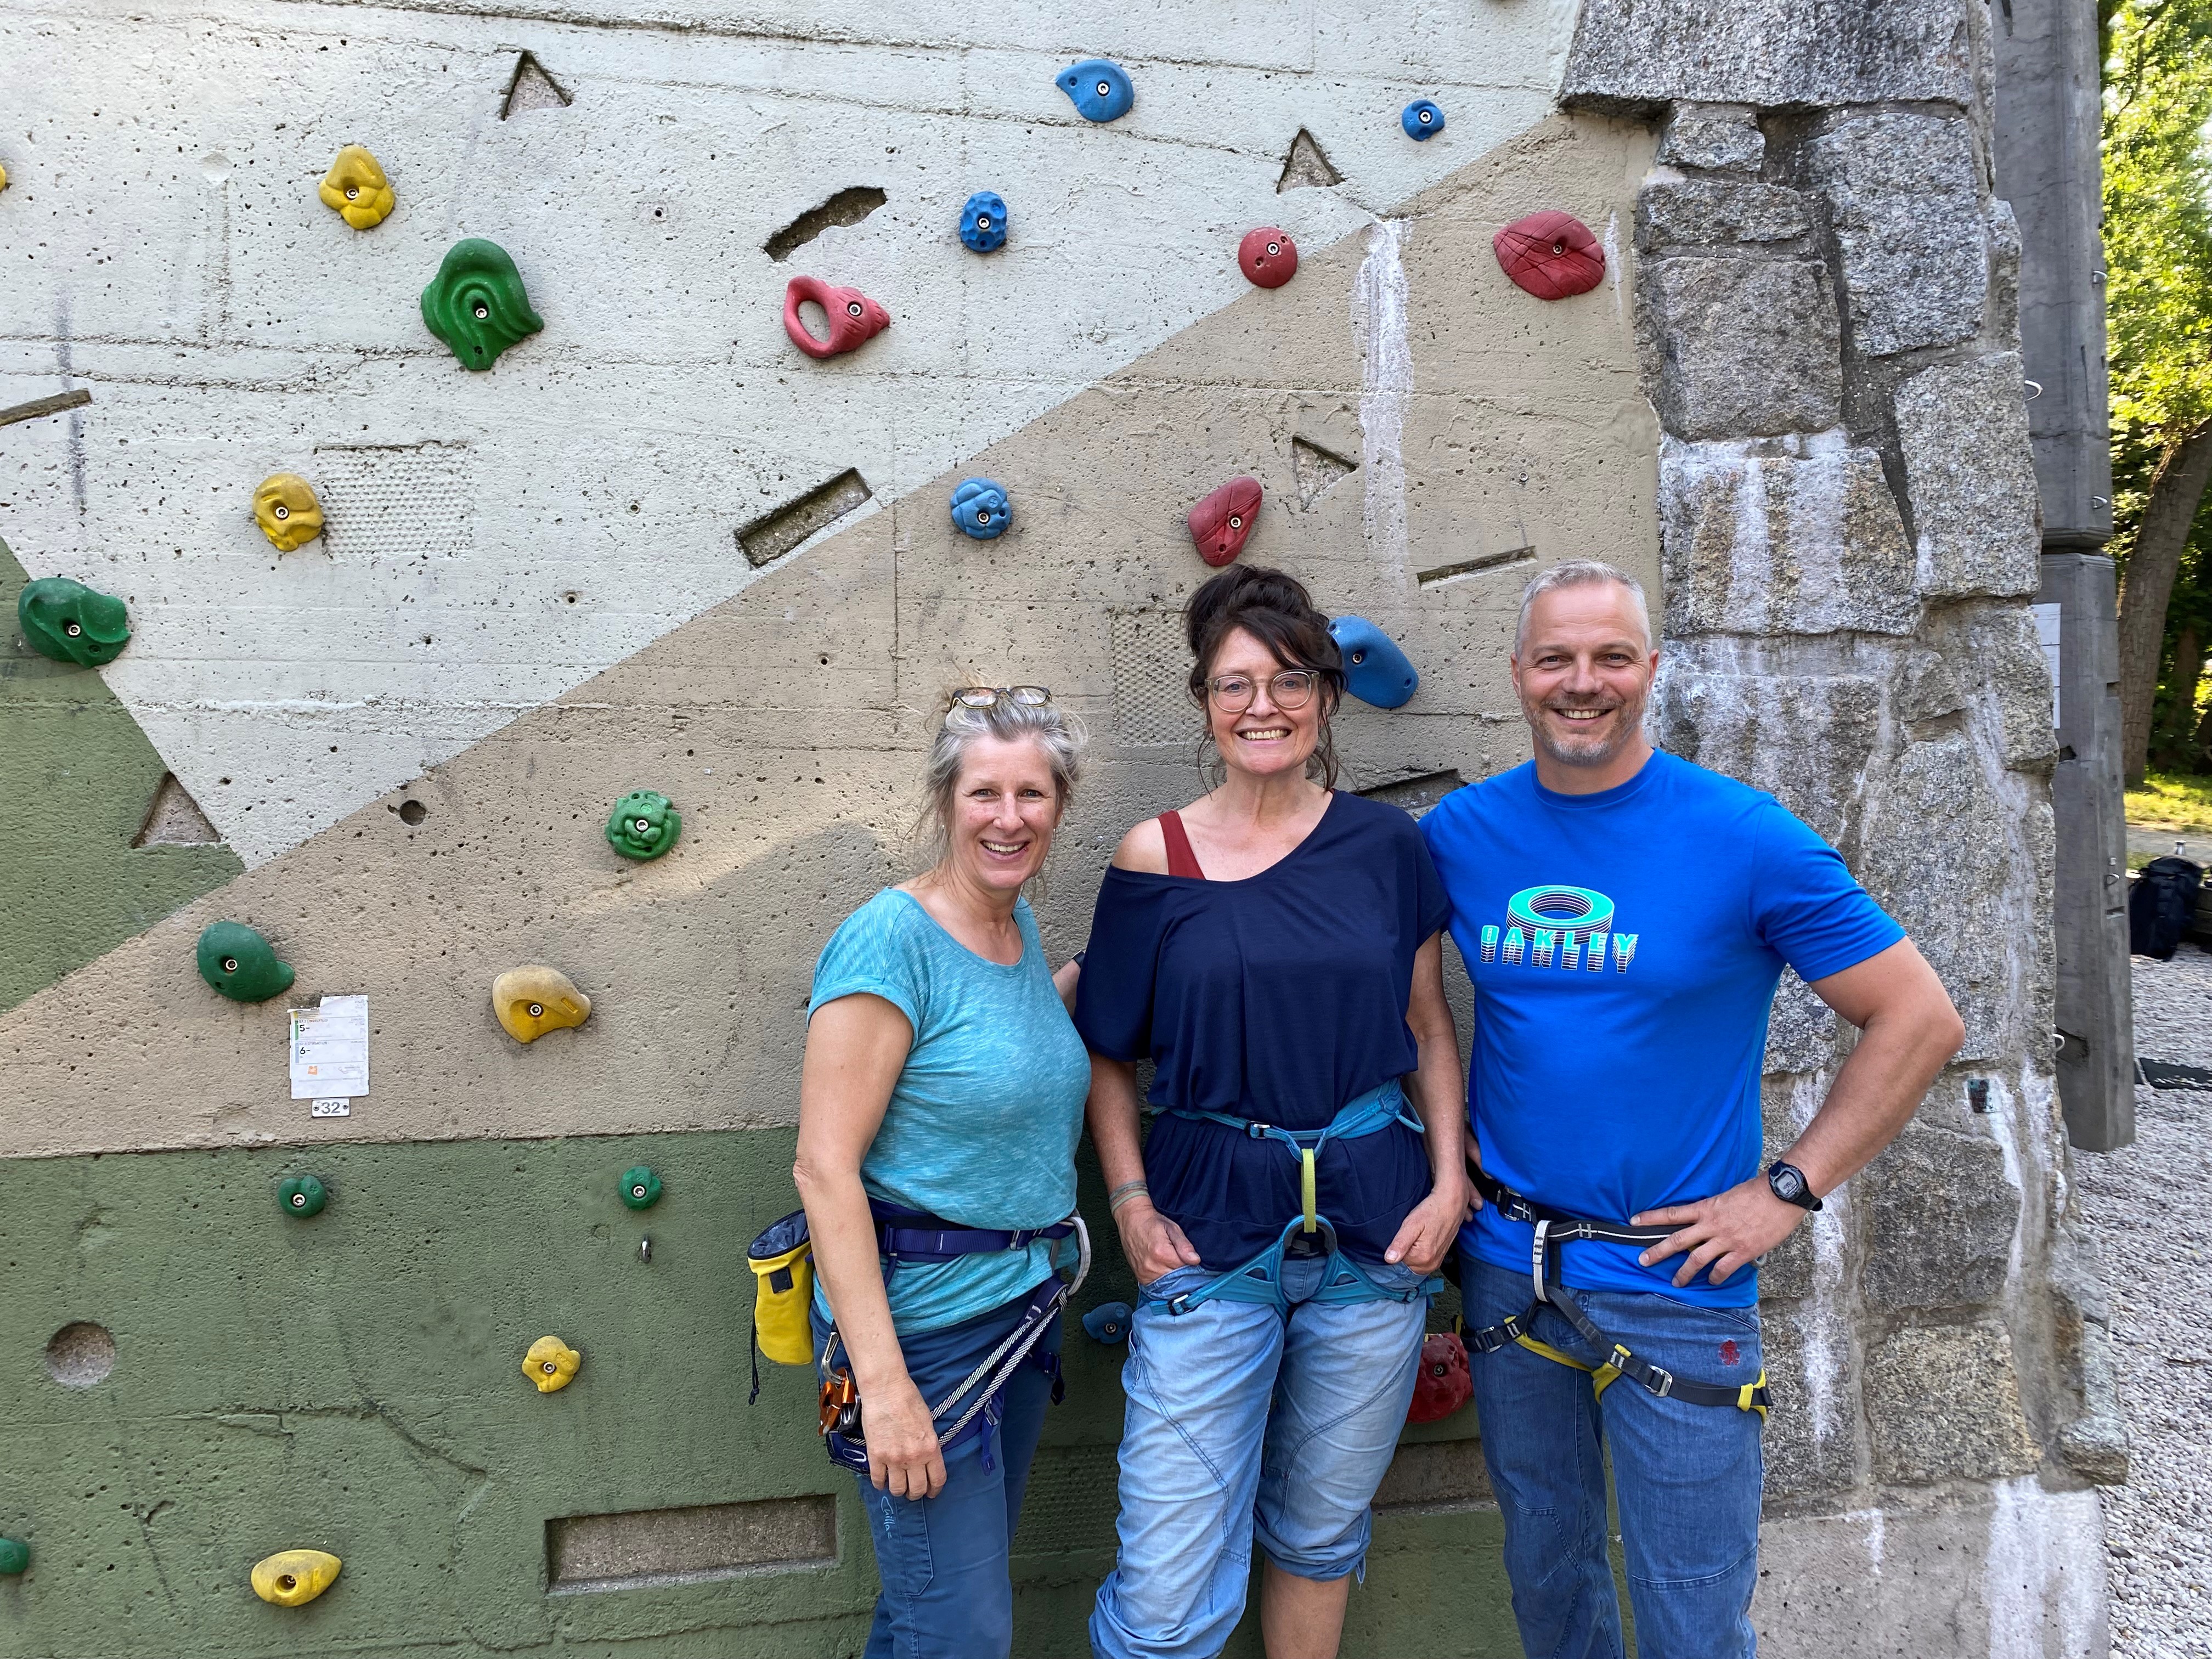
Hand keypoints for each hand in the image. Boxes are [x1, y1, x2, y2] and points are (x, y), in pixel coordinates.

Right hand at [860, 1377, 946, 1499]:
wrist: (886, 1391)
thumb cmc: (909, 1400)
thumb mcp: (929, 1424)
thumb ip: (928, 1445)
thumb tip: (926, 1459)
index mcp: (930, 1448)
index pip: (937, 1479)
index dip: (934, 1490)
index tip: (932, 1492)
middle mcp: (914, 1458)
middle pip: (917, 1489)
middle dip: (916, 1493)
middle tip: (913, 1491)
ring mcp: (893, 1459)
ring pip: (897, 1489)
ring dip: (899, 1491)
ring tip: (898, 1486)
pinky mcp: (875, 1456)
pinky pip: (878, 1480)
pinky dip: (880, 1484)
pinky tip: (882, 1481)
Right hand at [1117, 1199, 1202, 1284]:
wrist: (1132, 1220)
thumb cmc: (1152, 1222)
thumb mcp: (1172, 1228)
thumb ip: (1184, 1245)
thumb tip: (1195, 1260)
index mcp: (1162, 1254)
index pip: (1186, 1269)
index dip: (1191, 1264)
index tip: (1190, 1258)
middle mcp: (1152, 1267)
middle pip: (1177, 1279)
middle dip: (1182, 1272)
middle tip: (1180, 1259)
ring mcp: (1145, 1274)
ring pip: (1168, 1284)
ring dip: (1173, 1278)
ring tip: (1171, 1263)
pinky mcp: (1140, 1277)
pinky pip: (1157, 1285)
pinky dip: (1163, 1280)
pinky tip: (1164, 1269)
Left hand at [1385, 1172, 1472, 1273]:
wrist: (1451, 1204)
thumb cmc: (1432, 1211)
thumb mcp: (1412, 1224)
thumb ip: (1400, 1243)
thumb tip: (1389, 1259)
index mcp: (1422, 1258)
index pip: (1397, 1260)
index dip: (1398, 1245)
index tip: (1405, 1234)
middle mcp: (1431, 1264)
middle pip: (1406, 1262)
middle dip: (1406, 1248)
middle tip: (1413, 1232)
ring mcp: (1436, 1262)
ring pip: (1414, 1261)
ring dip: (1412, 1249)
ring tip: (1419, 1233)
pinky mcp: (1439, 1258)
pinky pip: (1422, 1259)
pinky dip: (1420, 1250)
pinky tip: (1424, 1237)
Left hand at [1632, 1175, 1806, 1288]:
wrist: (1781, 1195)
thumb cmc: (1758, 1191)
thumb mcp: (1729, 1195)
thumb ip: (1716, 1209)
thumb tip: (1709, 1218)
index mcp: (1707, 1207)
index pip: (1672, 1213)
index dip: (1651, 1218)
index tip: (1634, 1222)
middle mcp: (1712, 1224)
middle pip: (1677, 1240)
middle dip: (1658, 1251)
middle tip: (1643, 1260)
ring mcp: (1726, 1239)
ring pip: (1697, 1259)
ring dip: (1684, 1273)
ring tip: (1676, 1282)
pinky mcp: (1742, 1251)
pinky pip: (1723, 1268)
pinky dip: (1716, 1277)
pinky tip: (1713, 1281)